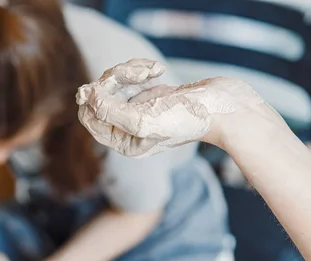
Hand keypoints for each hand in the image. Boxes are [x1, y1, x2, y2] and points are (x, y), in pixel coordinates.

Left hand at [77, 58, 268, 156]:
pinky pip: (131, 77)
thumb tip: (86, 97)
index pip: (89, 118)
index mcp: (123, 142)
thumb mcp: (143, 120)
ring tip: (151, 68)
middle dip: (115, 79)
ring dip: (129, 70)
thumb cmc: (187, 118)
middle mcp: (128, 129)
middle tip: (138, 73)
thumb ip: (110, 111)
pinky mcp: (151, 95)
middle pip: (101, 97)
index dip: (91, 98)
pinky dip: (140, 68)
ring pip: (115, 84)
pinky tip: (157, 69)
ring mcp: (140, 111)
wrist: (224, 106)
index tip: (102, 84)